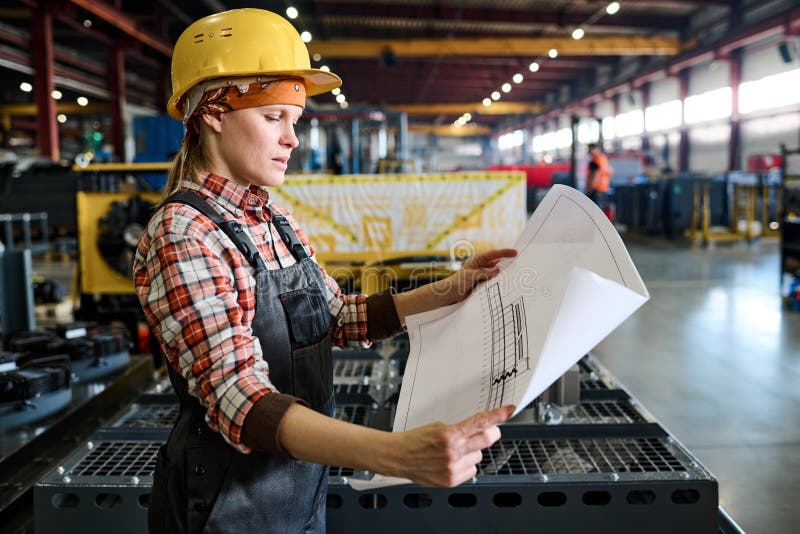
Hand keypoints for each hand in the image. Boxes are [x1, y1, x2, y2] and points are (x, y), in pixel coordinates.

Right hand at [392, 405, 514, 486]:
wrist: (399, 457)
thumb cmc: (415, 440)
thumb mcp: (438, 427)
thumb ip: (460, 430)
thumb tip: (481, 430)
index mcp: (449, 435)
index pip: (479, 422)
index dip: (497, 416)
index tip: (509, 411)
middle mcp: (453, 452)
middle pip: (486, 440)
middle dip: (490, 434)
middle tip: (489, 431)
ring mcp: (453, 468)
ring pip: (478, 456)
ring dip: (472, 451)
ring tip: (455, 451)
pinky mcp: (451, 480)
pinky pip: (471, 470)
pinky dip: (466, 465)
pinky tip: (452, 462)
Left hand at [432, 248, 517, 304]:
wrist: (449, 294)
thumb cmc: (456, 282)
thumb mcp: (470, 276)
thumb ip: (483, 273)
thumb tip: (497, 270)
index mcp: (477, 260)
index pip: (493, 255)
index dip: (504, 253)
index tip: (515, 252)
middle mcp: (481, 266)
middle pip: (497, 263)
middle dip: (508, 262)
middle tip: (520, 262)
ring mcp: (482, 275)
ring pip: (496, 273)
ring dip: (504, 274)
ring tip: (517, 274)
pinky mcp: (482, 283)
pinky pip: (493, 282)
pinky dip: (499, 283)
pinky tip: (507, 284)